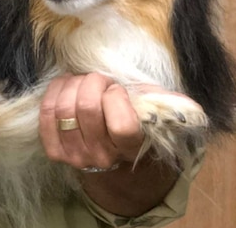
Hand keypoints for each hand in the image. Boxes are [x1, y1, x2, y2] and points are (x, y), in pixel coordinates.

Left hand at [39, 73, 191, 215]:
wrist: (110, 154)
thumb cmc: (133, 122)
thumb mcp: (154, 111)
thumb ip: (168, 104)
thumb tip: (189, 105)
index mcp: (130, 147)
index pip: (121, 125)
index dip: (116, 98)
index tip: (118, 89)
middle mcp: (102, 156)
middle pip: (87, 108)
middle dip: (93, 82)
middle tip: (100, 80)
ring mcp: (76, 156)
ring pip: (64, 108)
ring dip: (73, 84)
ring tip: (83, 82)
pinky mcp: (55, 151)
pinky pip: (46, 114)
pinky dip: (54, 92)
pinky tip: (66, 87)